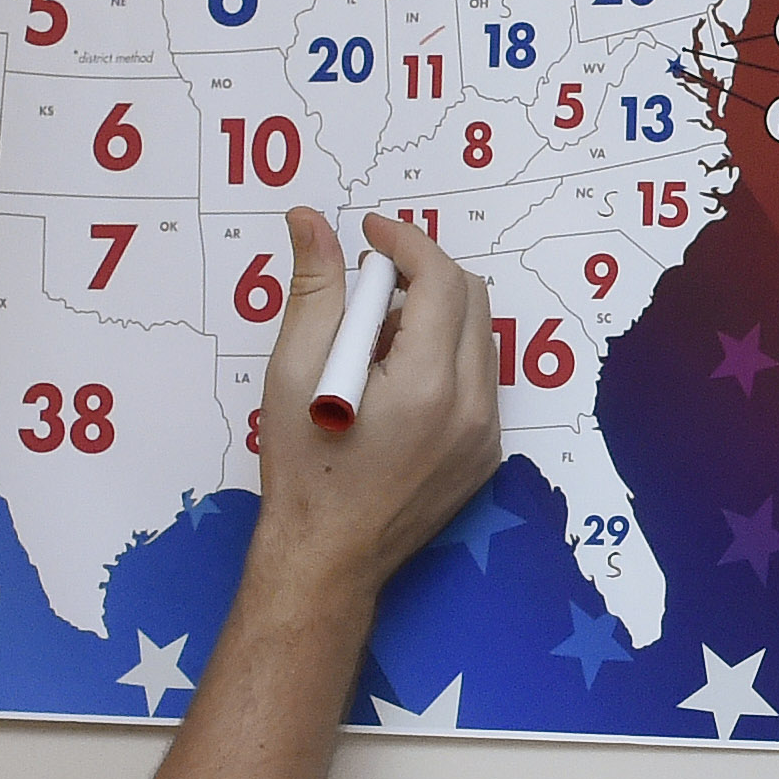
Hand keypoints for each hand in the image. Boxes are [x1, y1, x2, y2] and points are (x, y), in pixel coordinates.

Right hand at [244, 206, 502, 602]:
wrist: (327, 557)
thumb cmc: (303, 470)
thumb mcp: (293, 372)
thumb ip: (314, 289)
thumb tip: (311, 222)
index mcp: (428, 385)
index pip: (442, 280)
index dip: (406, 243)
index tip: (370, 231)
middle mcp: (472, 408)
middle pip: (471, 300)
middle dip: (421, 277)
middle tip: (367, 287)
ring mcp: (486, 434)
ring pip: (478, 338)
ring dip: (433, 319)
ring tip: (372, 344)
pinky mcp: (486, 453)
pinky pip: (478, 381)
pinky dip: (443, 360)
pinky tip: (393, 384)